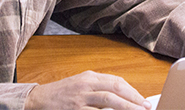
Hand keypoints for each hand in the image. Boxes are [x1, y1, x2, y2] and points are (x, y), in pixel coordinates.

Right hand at [25, 71, 151, 109]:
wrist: (38, 100)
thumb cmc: (62, 93)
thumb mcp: (81, 85)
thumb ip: (99, 89)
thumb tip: (122, 98)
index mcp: (90, 77)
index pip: (117, 82)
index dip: (133, 92)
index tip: (143, 101)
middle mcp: (86, 85)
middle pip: (116, 89)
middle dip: (134, 99)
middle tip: (146, 108)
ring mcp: (80, 99)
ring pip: (108, 101)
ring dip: (126, 108)